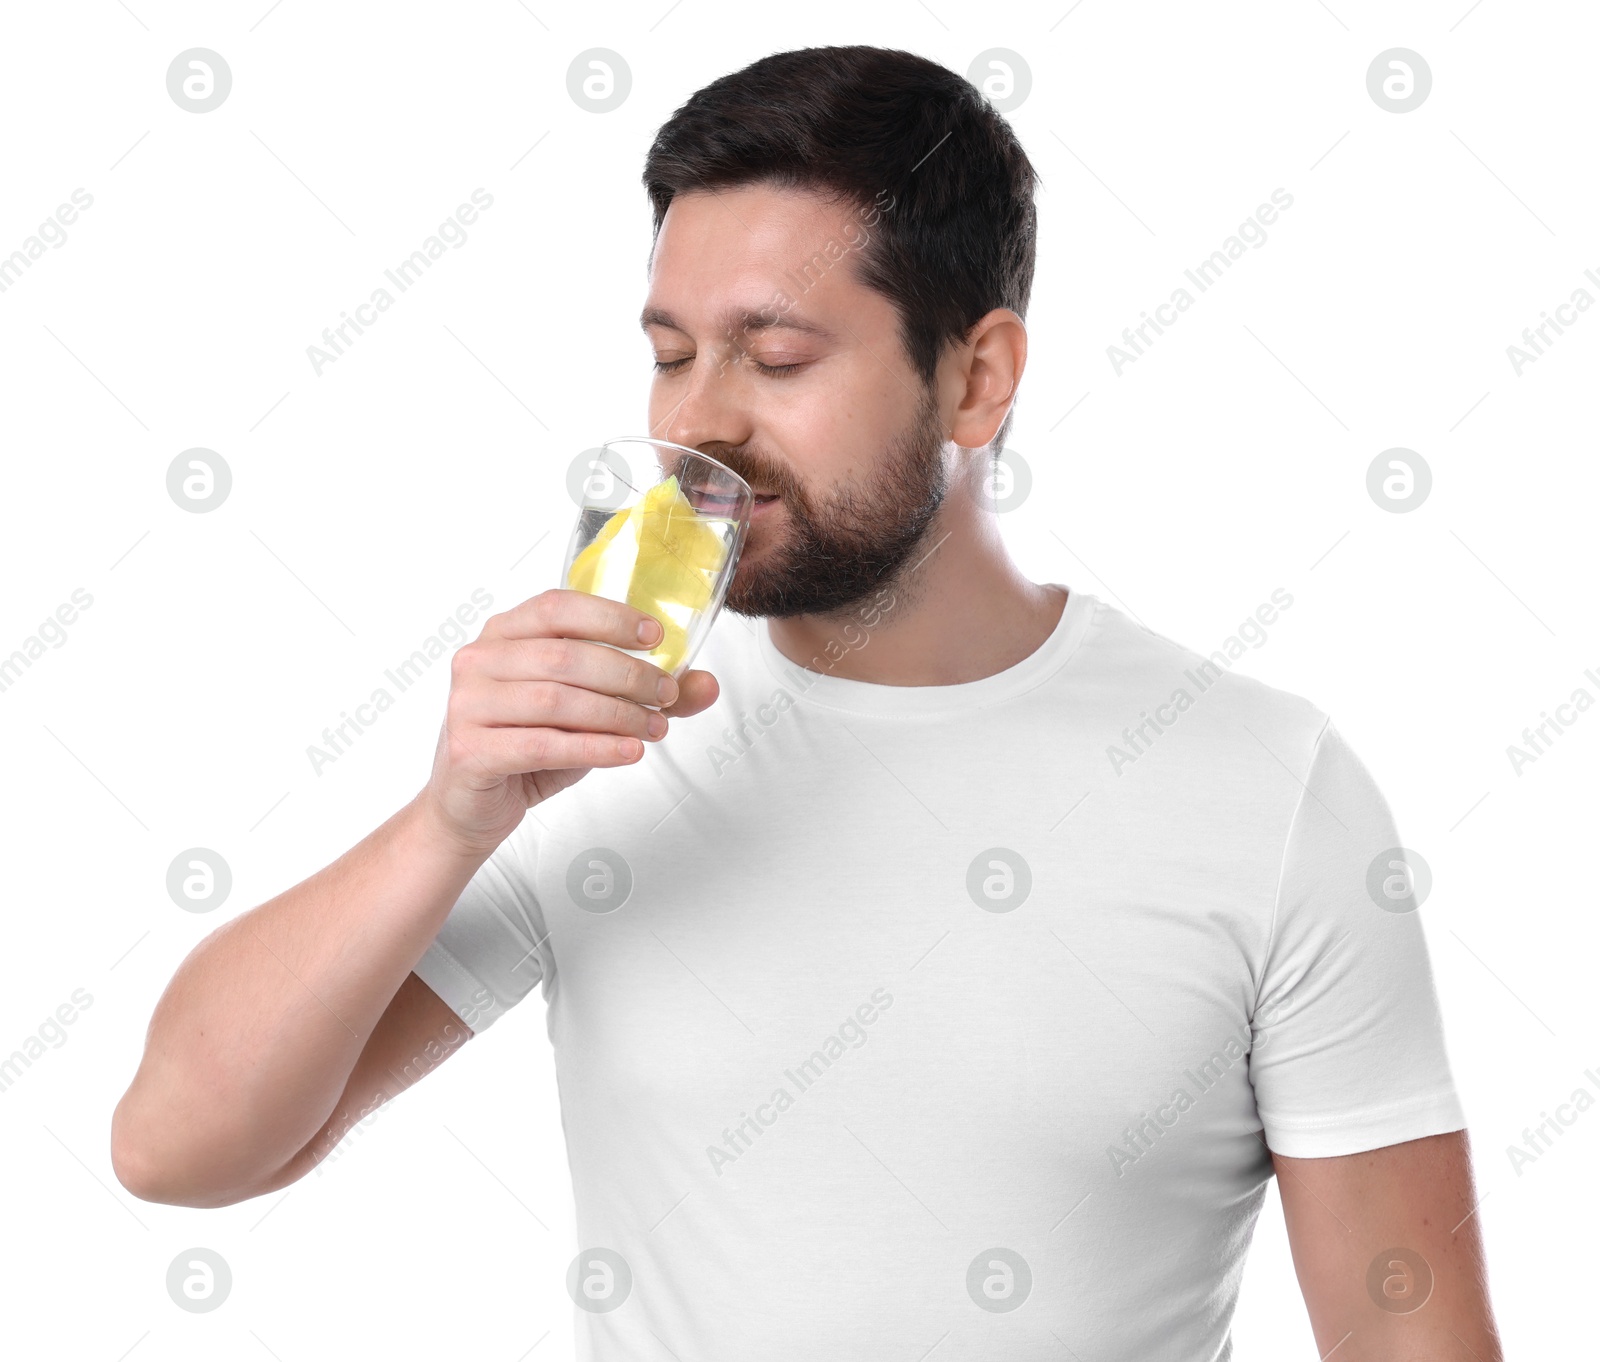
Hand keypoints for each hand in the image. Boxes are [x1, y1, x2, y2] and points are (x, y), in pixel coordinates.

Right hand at [419, 589, 719, 855]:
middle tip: (667, 695)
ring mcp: (468, 705)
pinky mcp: (470, 750)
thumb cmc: (528, 746)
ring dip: (616, 714)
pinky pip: (543, 744)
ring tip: (655, 728)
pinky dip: (594, 748)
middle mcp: (479, 661)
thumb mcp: (589, 713)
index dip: (610, 617)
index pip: (558, 607)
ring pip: (556, 700)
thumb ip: (642, 694)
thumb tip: (706, 685)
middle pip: (565, 657)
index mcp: (503, 634)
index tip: (656, 637)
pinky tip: (628, 752)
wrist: (472, 807)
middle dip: (628, 675)